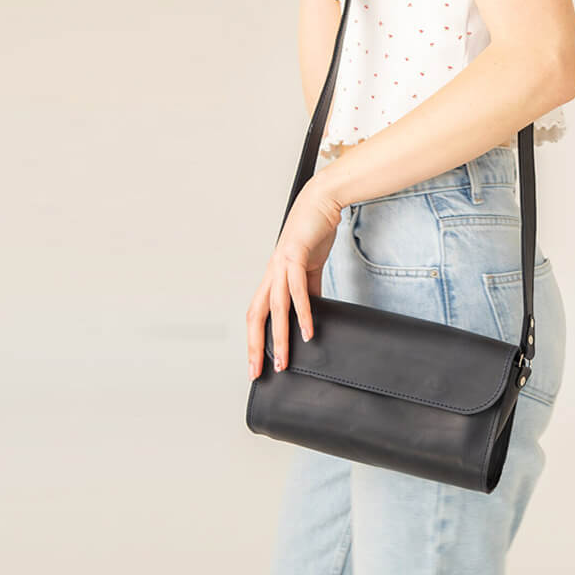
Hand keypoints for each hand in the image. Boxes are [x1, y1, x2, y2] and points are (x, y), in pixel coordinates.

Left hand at [246, 180, 342, 379]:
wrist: (320, 203)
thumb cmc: (313, 233)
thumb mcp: (309, 268)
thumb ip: (308, 290)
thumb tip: (312, 313)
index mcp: (272, 278)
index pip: (257, 315)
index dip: (254, 340)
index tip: (257, 364)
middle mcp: (270, 274)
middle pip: (255, 316)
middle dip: (255, 346)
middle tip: (257, 371)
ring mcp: (280, 265)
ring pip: (274, 308)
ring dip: (277, 337)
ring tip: (283, 360)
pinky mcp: (294, 256)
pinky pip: (297, 291)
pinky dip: (302, 313)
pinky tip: (308, 331)